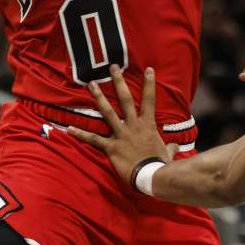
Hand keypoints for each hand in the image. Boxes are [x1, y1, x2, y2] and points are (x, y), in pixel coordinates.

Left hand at [67, 65, 178, 187]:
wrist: (151, 176)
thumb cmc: (160, 164)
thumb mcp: (168, 153)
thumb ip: (171, 147)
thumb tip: (176, 147)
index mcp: (147, 125)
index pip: (149, 100)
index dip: (149, 84)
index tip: (148, 69)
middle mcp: (133, 126)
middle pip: (125, 100)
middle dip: (119, 82)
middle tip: (113, 67)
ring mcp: (121, 135)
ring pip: (108, 113)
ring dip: (99, 98)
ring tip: (91, 84)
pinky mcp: (111, 147)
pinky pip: (94, 139)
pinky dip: (81, 134)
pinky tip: (69, 128)